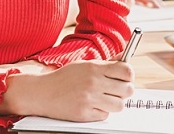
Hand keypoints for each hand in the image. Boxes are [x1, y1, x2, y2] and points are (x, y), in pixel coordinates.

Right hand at [0, 60, 134, 120]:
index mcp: (95, 68)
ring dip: (115, 103)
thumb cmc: (64, 78)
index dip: (129, 75)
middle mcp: (94, 83)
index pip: (126, 71)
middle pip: (127, 90)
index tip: (126, 77)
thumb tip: (124, 57)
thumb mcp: (85, 64)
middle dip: (125, 90)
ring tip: (106, 99)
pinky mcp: (84, 114)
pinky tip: (94, 105)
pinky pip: (105, 115)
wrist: (43, 92)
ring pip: (119, 105)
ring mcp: (89, 99)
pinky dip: (102, 112)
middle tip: (118, 90)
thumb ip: (106, 63)